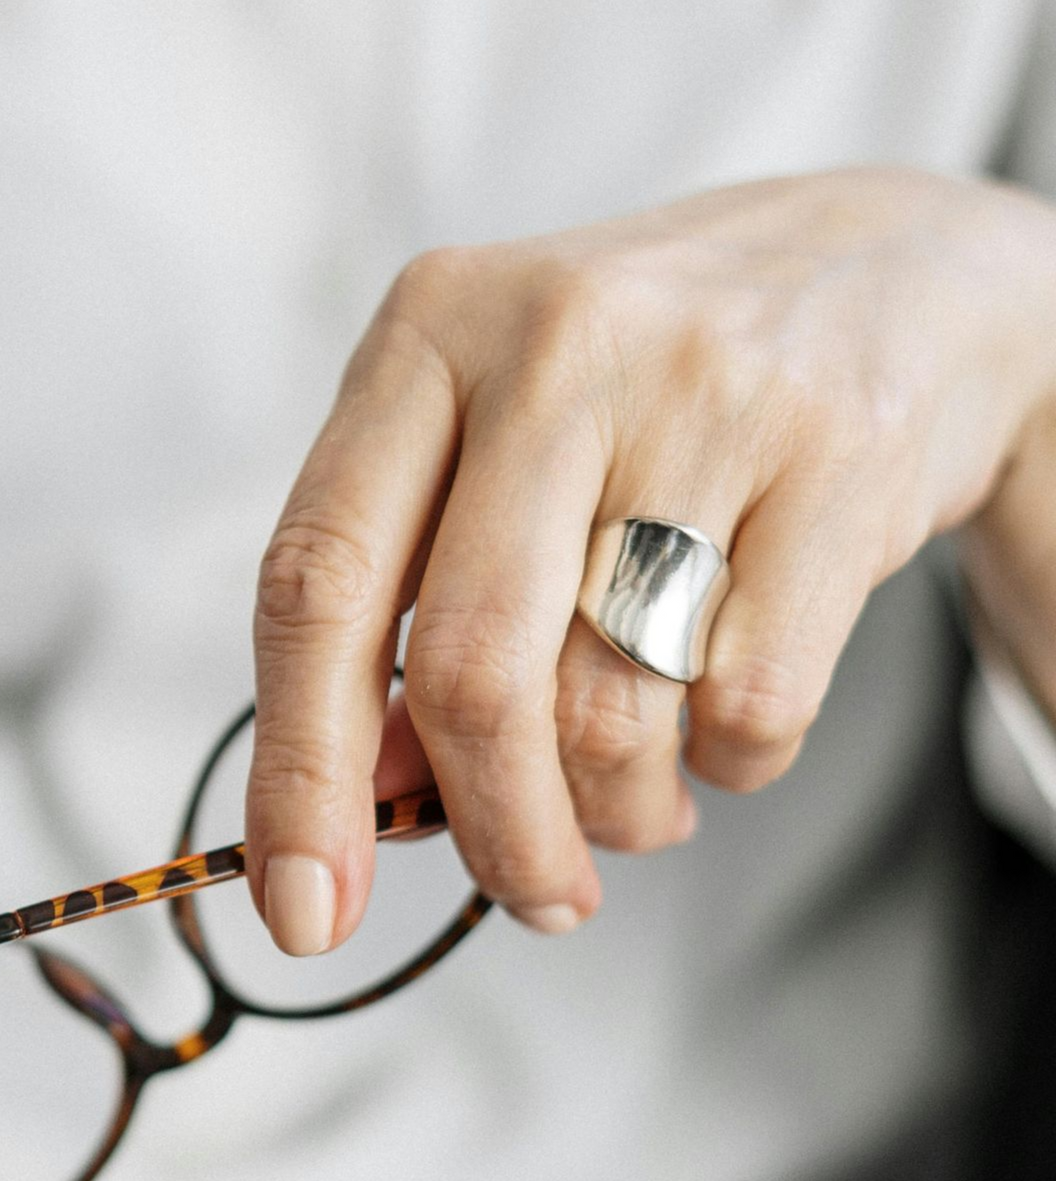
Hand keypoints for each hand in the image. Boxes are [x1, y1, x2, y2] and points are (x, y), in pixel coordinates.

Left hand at [246, 167, 1055, 948]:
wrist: (883, 268)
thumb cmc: (637, 394)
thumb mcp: (489, 448)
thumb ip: (406, 605)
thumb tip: (369, 804)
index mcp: (425, 336)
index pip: (316, 582)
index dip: (298, 770)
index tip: (302, 912)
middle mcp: (549, 347)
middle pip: (472, 670)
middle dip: (494, 833)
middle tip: (533, 897)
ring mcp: (701, 390)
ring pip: (609, 706)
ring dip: (612, 811)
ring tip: (635, 799)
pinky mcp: (836, 451)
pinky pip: (748, 706)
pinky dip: (726, 769)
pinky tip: (720, 727)